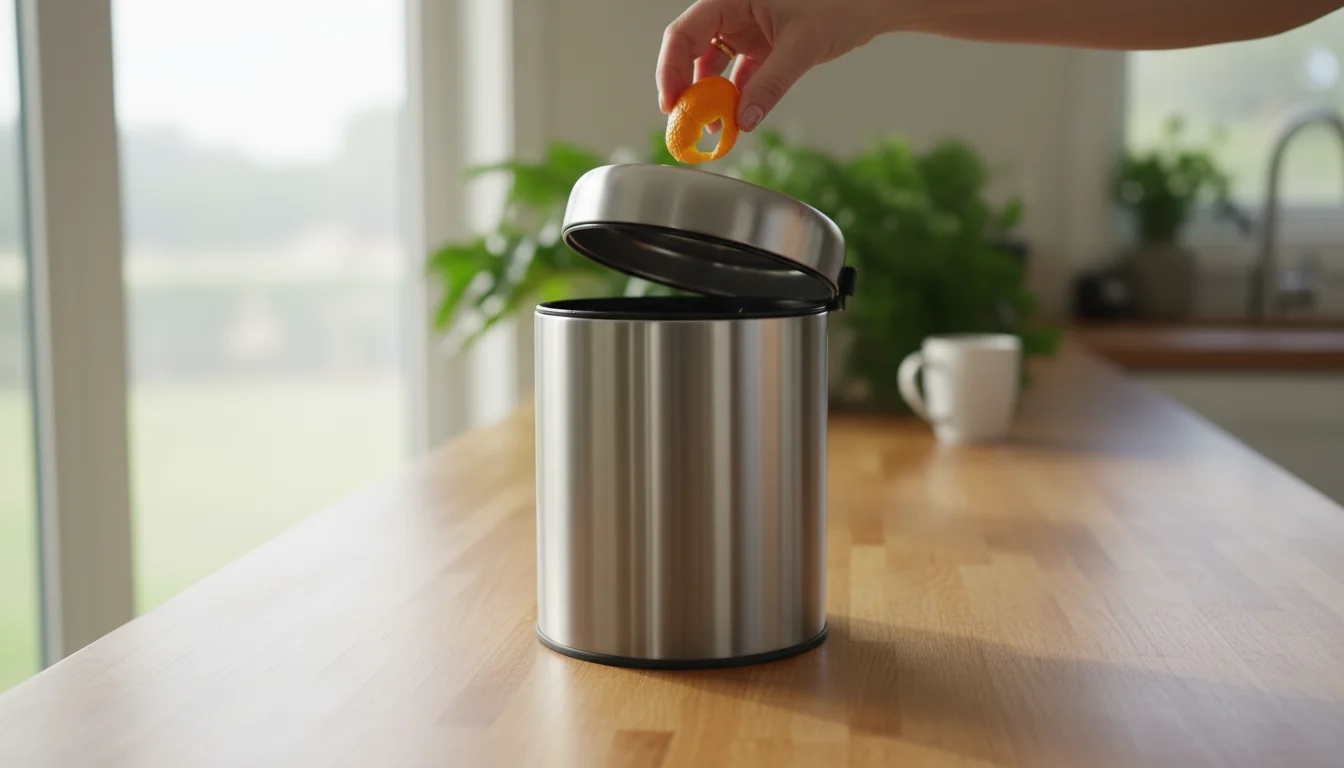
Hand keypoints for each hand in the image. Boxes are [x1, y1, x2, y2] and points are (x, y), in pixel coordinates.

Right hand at [657, 0, 892, 131]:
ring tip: (713, 127)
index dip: (671, 69)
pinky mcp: (760, 45)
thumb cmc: (841, 7)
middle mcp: (732, 11)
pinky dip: (734, 97)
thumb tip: (743, 121)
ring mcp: (745, 28)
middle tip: (684, 122)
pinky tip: (735, 120)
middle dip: (686, 87)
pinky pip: (736, 73)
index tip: (672, 103)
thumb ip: (770, 84)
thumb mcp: (802, 47)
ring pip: (712, 64)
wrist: (872, 5)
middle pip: (691, 49)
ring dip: (710, 97)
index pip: (684, 32)